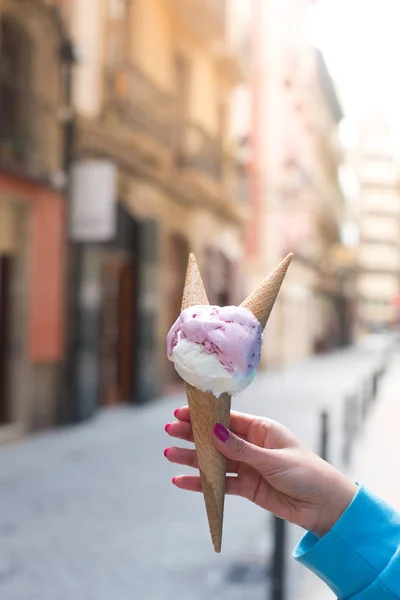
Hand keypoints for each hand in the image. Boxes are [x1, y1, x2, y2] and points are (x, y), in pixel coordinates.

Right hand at [165, 407, 356, 536]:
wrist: (325, 507)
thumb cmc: (307, 473)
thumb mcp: (273, 459)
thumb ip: (242, 449)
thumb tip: (214, 433)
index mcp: (262, 429)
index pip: (227, 419)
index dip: (204, 417)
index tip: (182, 413)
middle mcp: (252, 445)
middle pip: (216, 438)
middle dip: (193, 435)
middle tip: (170, 432)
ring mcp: (248, 466)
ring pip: (214, 460)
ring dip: (192, 458)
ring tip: (170, 454)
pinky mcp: (247, 487)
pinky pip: (220, 483)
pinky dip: (201, 483)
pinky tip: (182, 481)